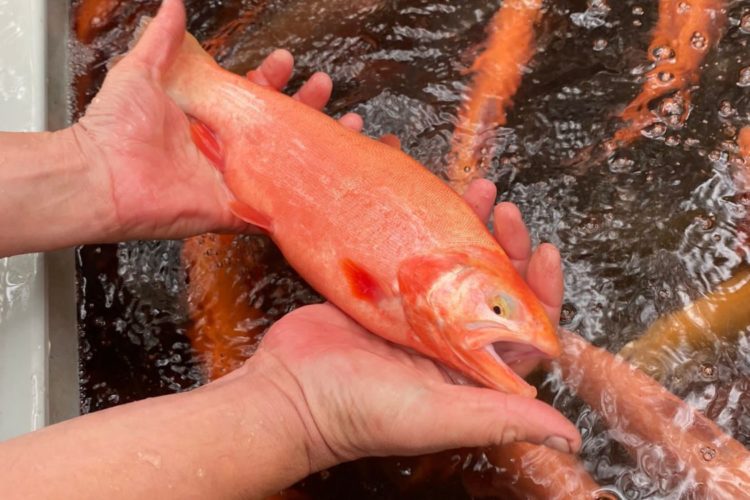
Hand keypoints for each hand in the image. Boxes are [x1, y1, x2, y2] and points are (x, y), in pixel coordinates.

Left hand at [71, 0, 361, 240]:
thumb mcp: (140, 71)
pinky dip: (298, 197)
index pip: (250, 95)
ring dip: (314, 149)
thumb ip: (162, 40)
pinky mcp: (233, 209)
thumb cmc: (113, 126)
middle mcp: (225, 148)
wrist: (99, 175)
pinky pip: (273, 207)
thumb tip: (173, 5)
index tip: (286, 62)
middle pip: (276, 128)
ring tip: (343, 127)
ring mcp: (232, 180)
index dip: (271, 79)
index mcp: (208, 117)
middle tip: (324, 87)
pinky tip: (326, 181)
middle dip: (304, 107)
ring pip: (284, 166)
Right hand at [238, 182, 575, 476]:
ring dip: (469, 228)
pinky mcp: (382, 297)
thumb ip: (501, 419)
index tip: (543, 251)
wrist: (290, 393)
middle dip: (506, 246)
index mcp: (471, 372)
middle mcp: (448, 343)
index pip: (525, 329)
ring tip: (478, 189)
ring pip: (454, 266)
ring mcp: (414, 317)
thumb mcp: (438, 416)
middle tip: (504, 210)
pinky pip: (413, 256)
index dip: (541, 289)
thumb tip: (570, 439)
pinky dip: (424, 227)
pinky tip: (429, 199)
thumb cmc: (362, 413)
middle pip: (492, 288)